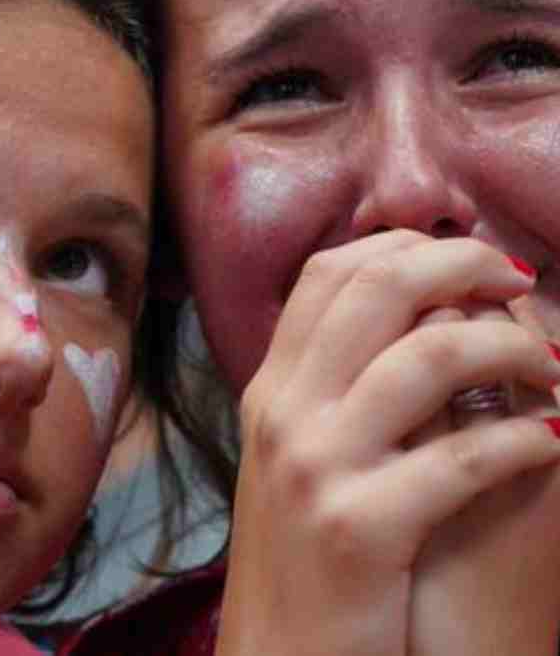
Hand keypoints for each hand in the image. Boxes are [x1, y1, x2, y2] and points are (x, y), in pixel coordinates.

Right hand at [216, 232, 559, 655]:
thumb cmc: (305, 555)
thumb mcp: (294, 458)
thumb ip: (330, 388)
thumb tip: (414, 319)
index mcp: (270, 388)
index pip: (329, 271)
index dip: (406, 246)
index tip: (466, 262)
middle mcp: (284, 412)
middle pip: (377, 287)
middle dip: (462, 266)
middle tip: (518, 284)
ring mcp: (317, 465)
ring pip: (428, 356)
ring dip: (512, 349)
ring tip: (553, 370)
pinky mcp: (361, 527)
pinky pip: (465, 458)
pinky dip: (527, 440)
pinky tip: (553, 444)